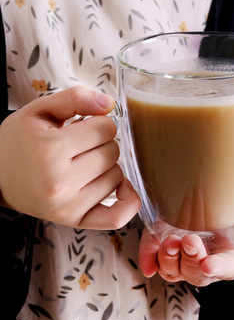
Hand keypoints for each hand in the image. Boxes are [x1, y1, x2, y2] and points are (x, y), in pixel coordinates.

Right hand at [0, 86, 140, 228]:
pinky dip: (128, 203)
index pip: (106, 129)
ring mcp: (68, 206)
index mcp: (50, 151)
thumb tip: (109, 104)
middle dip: (102, 143)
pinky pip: (116, 217)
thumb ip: (75, 98)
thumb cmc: (19, 142)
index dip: (99, 122)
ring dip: (107, 167)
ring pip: (117, 177)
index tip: (84, 126)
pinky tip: (122, 188)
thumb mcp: (38, 110)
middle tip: (81, 145)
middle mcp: (60, 182)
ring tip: (83, 163)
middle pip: (113, 153)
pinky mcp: (75, 221)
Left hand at [138, 193, 233, 285]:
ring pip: (175, 269)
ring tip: (171, 243)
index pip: (227, 267)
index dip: (218, 267)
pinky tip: (149, 259)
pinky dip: (150, 258)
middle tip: (188, 241)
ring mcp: (189, 253)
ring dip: (170, 260)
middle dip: (190, 260)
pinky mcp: (171, 240)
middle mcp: (211, 260)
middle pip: (197, 272)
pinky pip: (156, 256)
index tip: (209, 264)